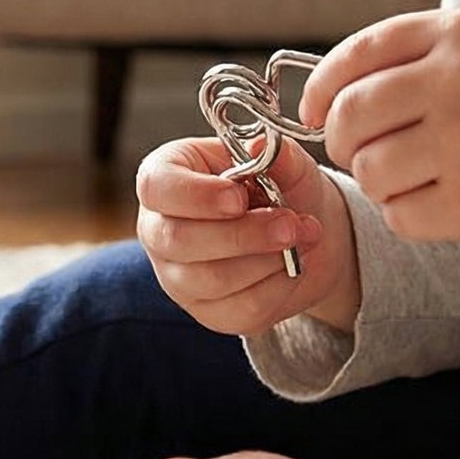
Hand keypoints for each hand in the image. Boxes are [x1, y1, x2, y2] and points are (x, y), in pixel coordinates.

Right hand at [135, 135, 358, 336]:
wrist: (303, 232)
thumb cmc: (279, 186)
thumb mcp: (284, 162)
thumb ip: (276, 154)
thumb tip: (258, 146)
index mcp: (165, 178)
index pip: (156, 187)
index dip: (195, 196)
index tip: (239, 198)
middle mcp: (159, 229)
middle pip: (178, 240)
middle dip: (241, 234)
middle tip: (290, 223)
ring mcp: (178, 277)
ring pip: (210, 279)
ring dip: (266, 260)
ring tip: (303, 237)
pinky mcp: (207, 312)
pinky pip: (239, 309)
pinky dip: (277, 287)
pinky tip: (294, 265)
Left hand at [301, 7, 459, 251]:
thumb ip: (415, 59)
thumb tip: (322, 92)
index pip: (357, 55)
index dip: (321, 88)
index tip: (312, 113)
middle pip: (349, 116)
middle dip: (342, 141)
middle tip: (360, 152)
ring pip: (367, 170)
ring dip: (379, 181)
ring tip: (419, 177)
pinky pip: (398, 215)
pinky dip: (409, 216)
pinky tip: (446, 202)